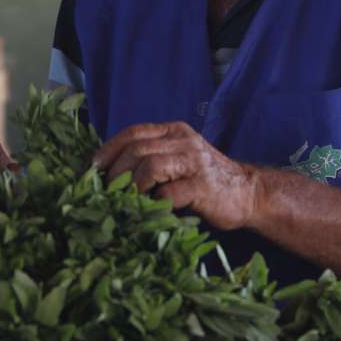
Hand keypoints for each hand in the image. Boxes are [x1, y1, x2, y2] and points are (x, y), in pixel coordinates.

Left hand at [93, 121, 256, 230]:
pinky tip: (153, 209)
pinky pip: (169, 193)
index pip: (134, 133)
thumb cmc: (204, 179)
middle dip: (116, 172)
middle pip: (137, 149)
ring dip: (132, 186)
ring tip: (127, 200)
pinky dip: (155, 202)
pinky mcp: (203, 187)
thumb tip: (109, 173)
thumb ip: (151, 158)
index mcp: (174, 132)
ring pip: (151, 166)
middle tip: (107, 191)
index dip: (109, 149)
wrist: (248, 193)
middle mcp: (184, 142)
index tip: (93, 168)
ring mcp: (195, 163)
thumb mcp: (178, 158)